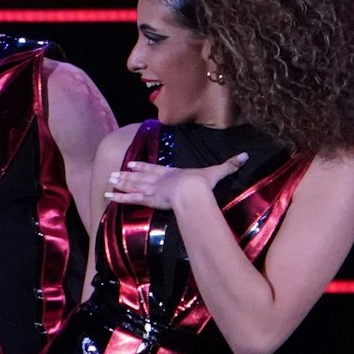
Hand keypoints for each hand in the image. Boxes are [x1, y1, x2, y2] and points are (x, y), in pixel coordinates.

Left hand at [106, 152, 249, 209]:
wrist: (192, 190)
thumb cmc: (202, 183)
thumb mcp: (216, 172)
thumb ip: (229, 165)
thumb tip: (245, 155)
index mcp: (172, 173)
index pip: (154, 168)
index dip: (143, 166)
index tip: (132, 163)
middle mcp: (158, 179)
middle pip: (140, 176)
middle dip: (127, 175)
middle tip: (115, 172)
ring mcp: (151, 188)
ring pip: (132, 185)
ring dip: (120, 183)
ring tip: (109, 181)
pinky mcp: (147, 198)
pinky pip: (130, 199)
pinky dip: (118, 197)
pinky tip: (107, 197)